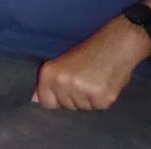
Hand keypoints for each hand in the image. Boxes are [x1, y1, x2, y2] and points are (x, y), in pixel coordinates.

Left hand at [32, 17, 150, 109]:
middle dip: (74, 97)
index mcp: (49, 73)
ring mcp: (82, 91)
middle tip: (84, 79)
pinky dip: (101, 99)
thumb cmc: (89, 51)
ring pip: (81, 108)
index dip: (56, 98)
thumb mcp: (63, 61)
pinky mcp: (101, 98)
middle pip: (65, 106)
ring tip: (94, 79)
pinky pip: (97, 107)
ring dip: (88, 99)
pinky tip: (104, 83)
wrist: (116, 42)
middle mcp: (63, 82)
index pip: (45, 102)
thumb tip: (34, 100)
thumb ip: (49, 81)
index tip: (65, 90)